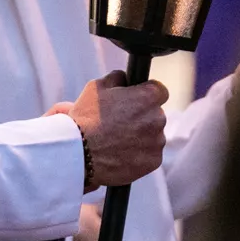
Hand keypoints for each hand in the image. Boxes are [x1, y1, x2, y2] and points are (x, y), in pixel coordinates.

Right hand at [71, 71, 166, 190]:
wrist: (80, 153)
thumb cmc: (87, 118)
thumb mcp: (97, 87)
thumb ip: (117, 78)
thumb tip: (125, 79)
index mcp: (147, 97)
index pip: (159, 90)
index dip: (146, 94)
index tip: (136, 101)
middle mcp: (158, 118)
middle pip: (155, 115)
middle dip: (142, 117)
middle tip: (120, 123)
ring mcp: (157, 142)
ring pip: (153, 136)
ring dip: (141, 137)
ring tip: (117, 141)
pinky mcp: (153, 162)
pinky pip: (149, 155)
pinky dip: (139, 155)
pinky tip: (120, 154)